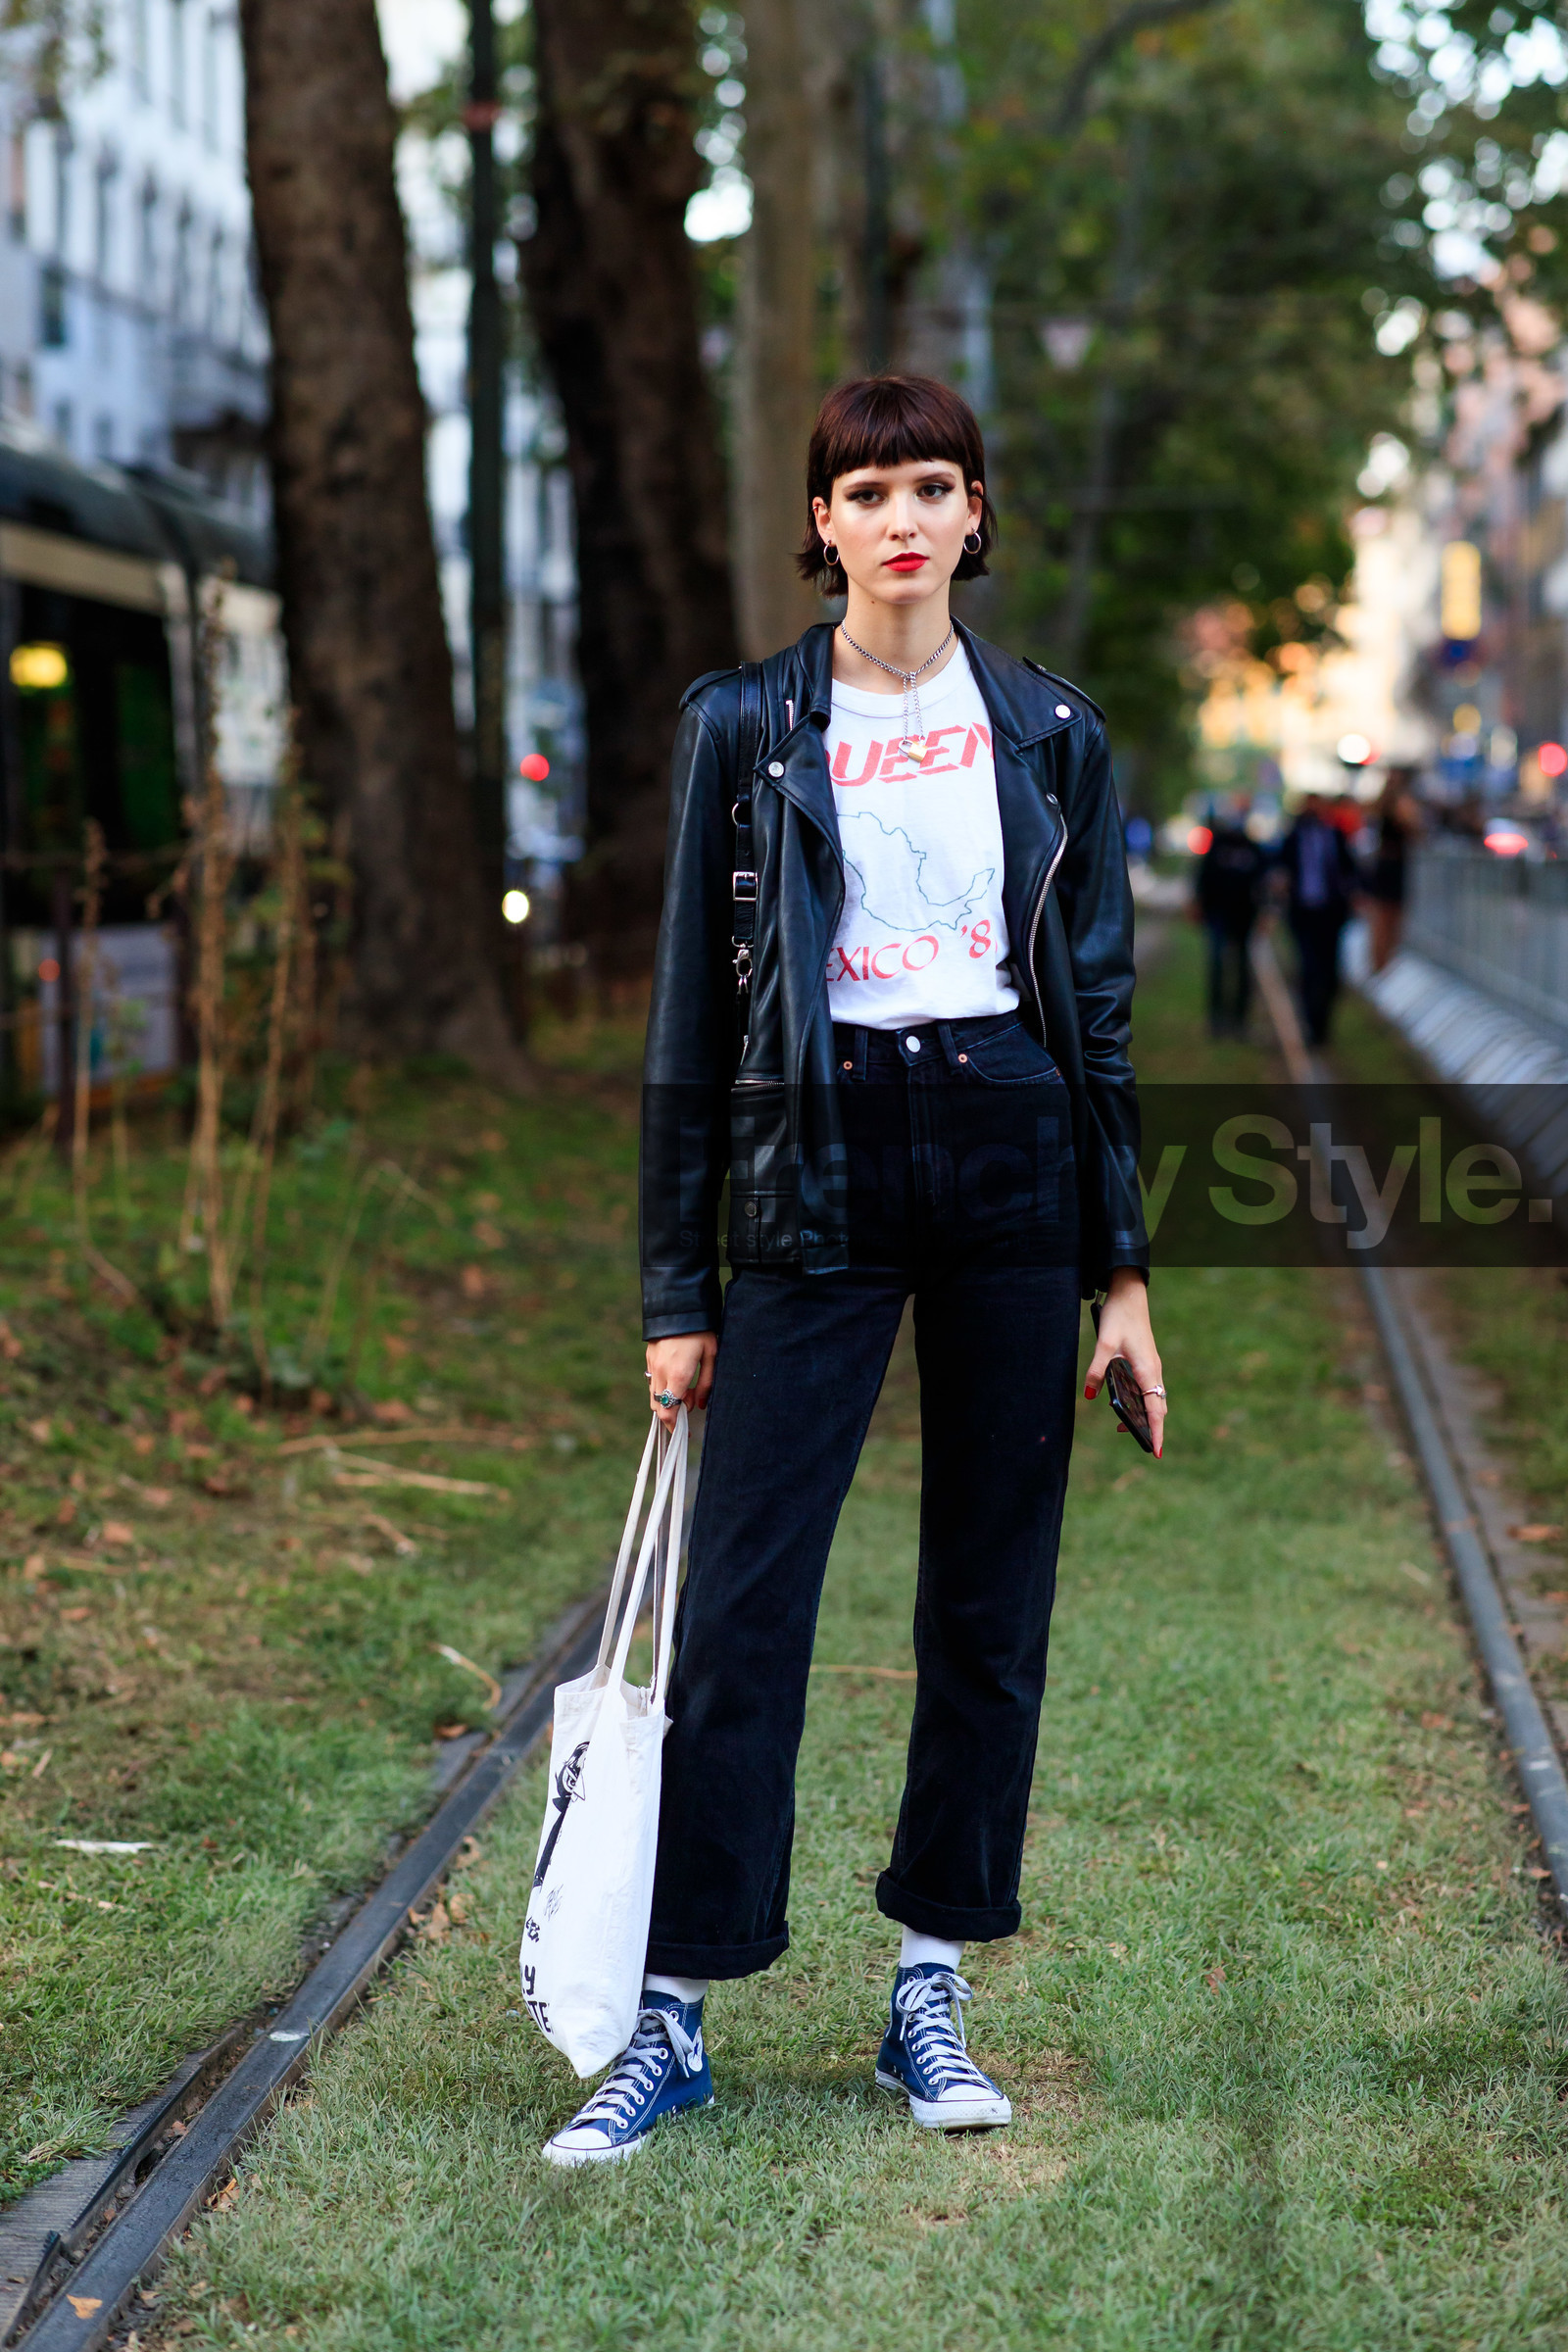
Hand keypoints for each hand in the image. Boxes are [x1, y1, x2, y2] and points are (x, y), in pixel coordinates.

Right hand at [646, 1333, 716, 1429]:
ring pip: (653, 1396)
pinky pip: (652, 1382)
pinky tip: (677, 1378)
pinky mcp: (649, 1358)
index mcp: (678, 1375)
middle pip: (658, 1407)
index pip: (668, 1411)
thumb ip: (706, 1384)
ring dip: (667, 1401)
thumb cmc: (700, 1330)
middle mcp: (661, 1372)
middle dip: (673, 1414)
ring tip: (686, 1389)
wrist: (679, 1305)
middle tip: (691, 1405)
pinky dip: (662, 1388)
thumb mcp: (712, 1355)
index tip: (684, 1431)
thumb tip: (699, 1405)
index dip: (675, 1425)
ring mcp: (652, 1365)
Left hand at [1083, 1269, 1164, 1458]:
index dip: (1156, 1432)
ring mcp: (1153, 1366)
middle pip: (1157, 1408)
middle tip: (1142, 1445)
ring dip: (1146, 1415)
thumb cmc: (1119, 1316)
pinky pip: (1149, 1388)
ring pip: (1154, 1398)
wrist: (1129, 1294)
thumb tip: (1088, 1396)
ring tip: (1127, 1427)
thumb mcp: (1104, 1343)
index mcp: (1147, 1370)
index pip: (1155, 1409)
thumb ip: (1096, 1370)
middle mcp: (1154, 1371)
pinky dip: (1143, 1401)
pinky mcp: (1147, 1361)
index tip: (1156, 1451)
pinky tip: (1126, 1403)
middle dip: (1152, 1427)